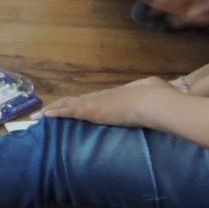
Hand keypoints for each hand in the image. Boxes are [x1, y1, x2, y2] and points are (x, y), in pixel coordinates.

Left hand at [41, 75, 175, 127]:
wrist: (156, 102)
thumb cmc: (159, 97)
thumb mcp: (155, 92)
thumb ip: (153, 93)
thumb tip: (167, 91)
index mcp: (116, 94)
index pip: (94, 98)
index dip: (82, 102)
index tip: (73, 105)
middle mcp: (103, 96)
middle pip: (77, 99)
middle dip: (62, 104)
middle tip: (49, 109)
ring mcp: (97, 103)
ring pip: (69, 104)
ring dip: (54, 109)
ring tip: (41, 114)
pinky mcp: (93, 111)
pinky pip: (70, 111)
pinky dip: (58, 113)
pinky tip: (46, 115)